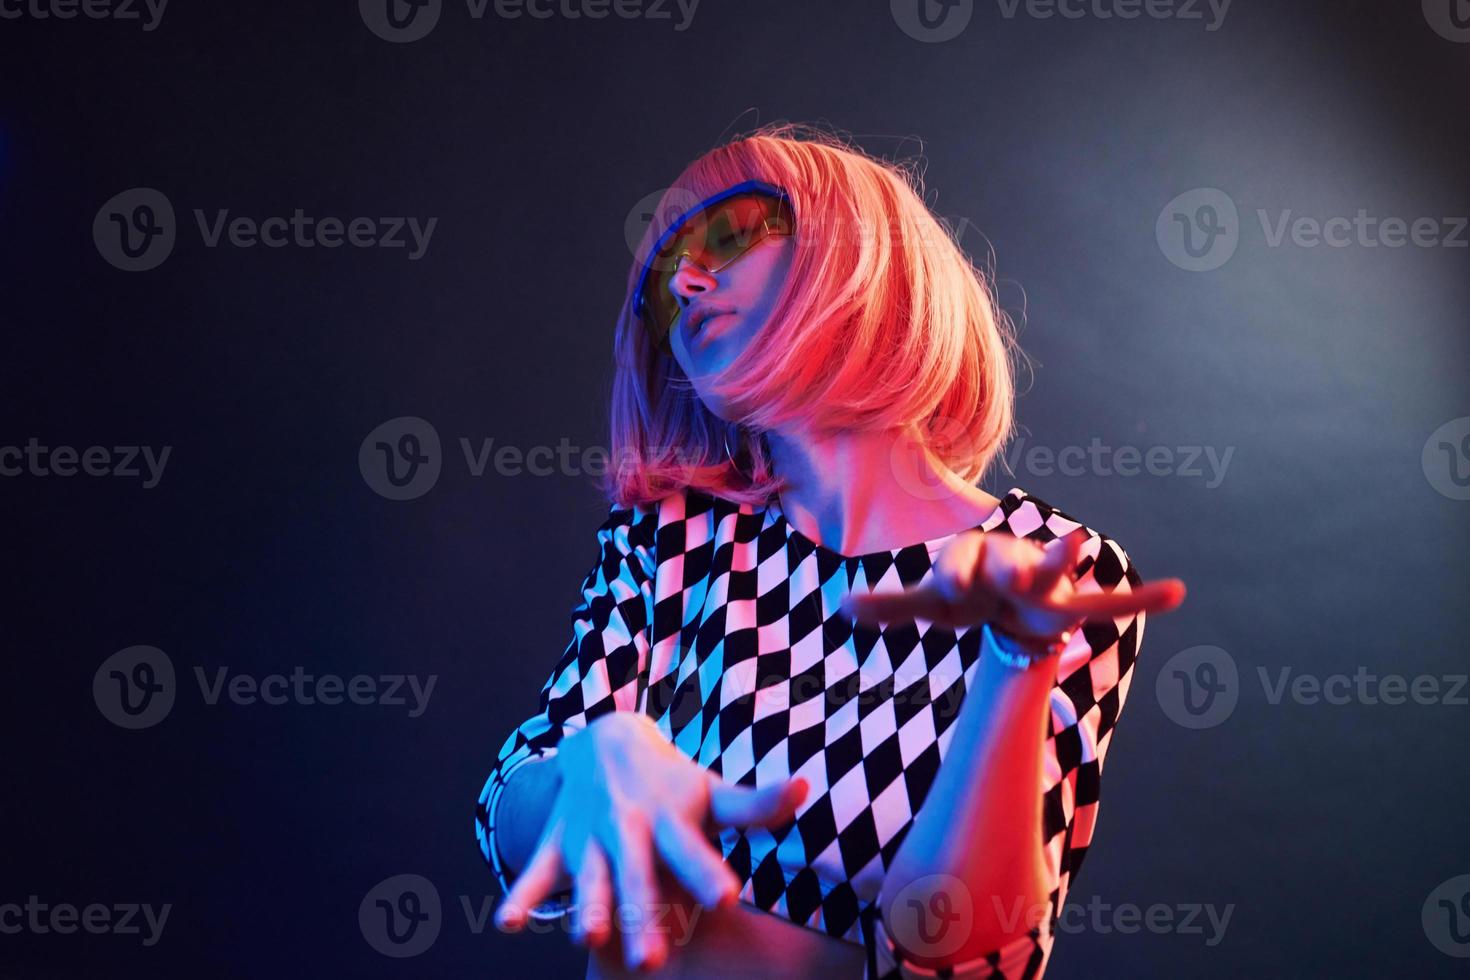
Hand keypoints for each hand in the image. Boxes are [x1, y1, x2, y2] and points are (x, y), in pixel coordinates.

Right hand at [494, 711, 808, 971]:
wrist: (606, 741)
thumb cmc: (673, 785)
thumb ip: (756, 806)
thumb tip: (806, 788)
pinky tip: (507, 925)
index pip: (692, 849)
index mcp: (671, 821)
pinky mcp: (558, 843)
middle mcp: (629, 829)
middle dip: (642, 915)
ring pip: (587, 877)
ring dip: (584, 906)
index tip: (727, 897)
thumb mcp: (712, 794)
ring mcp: (590, 836)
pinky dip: (521, 896)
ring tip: (586, 937)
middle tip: (653, 962)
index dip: (707, 871)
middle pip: (637, 876)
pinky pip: (536, 872)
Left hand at [841, 529, 1185, 646]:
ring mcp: (1043, 583)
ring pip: (1054, 569)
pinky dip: (1142, 599)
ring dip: (1064, 558)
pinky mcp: (1071, 607)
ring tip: (1081, 542)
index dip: (954, 576)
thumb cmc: (968, 596)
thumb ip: (890, 606)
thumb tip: (841, 607)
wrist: (1006, 605)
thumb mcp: (929, 604)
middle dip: (1004, 566)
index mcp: (971, 559)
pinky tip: (1176, 593)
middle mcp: (1007, 562)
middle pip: (1004, 559)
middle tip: (1007, 574)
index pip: (958, 563)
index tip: (948, 593)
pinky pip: (1110, 604)